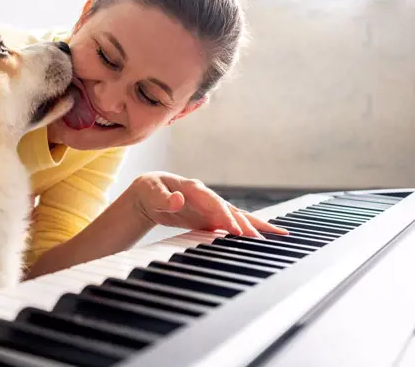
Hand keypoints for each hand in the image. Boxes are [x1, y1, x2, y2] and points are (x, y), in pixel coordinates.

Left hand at [130, 172, 288, 238]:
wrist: (148, 192)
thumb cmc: (150, 189)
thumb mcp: (152, 192)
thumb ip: (165, 198)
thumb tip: (177, 199)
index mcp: (194, 188)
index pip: (214, 202)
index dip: (225, 216)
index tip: (235, 230)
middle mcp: (206, 197)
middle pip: (231, 209)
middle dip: (246, 224)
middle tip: (261, 239)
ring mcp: (210, 207)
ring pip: (236, 216)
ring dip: (254, 226)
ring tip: (278, 235)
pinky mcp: (209, 217)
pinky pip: (230, 224)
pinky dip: (246, 230)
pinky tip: (262, 237)